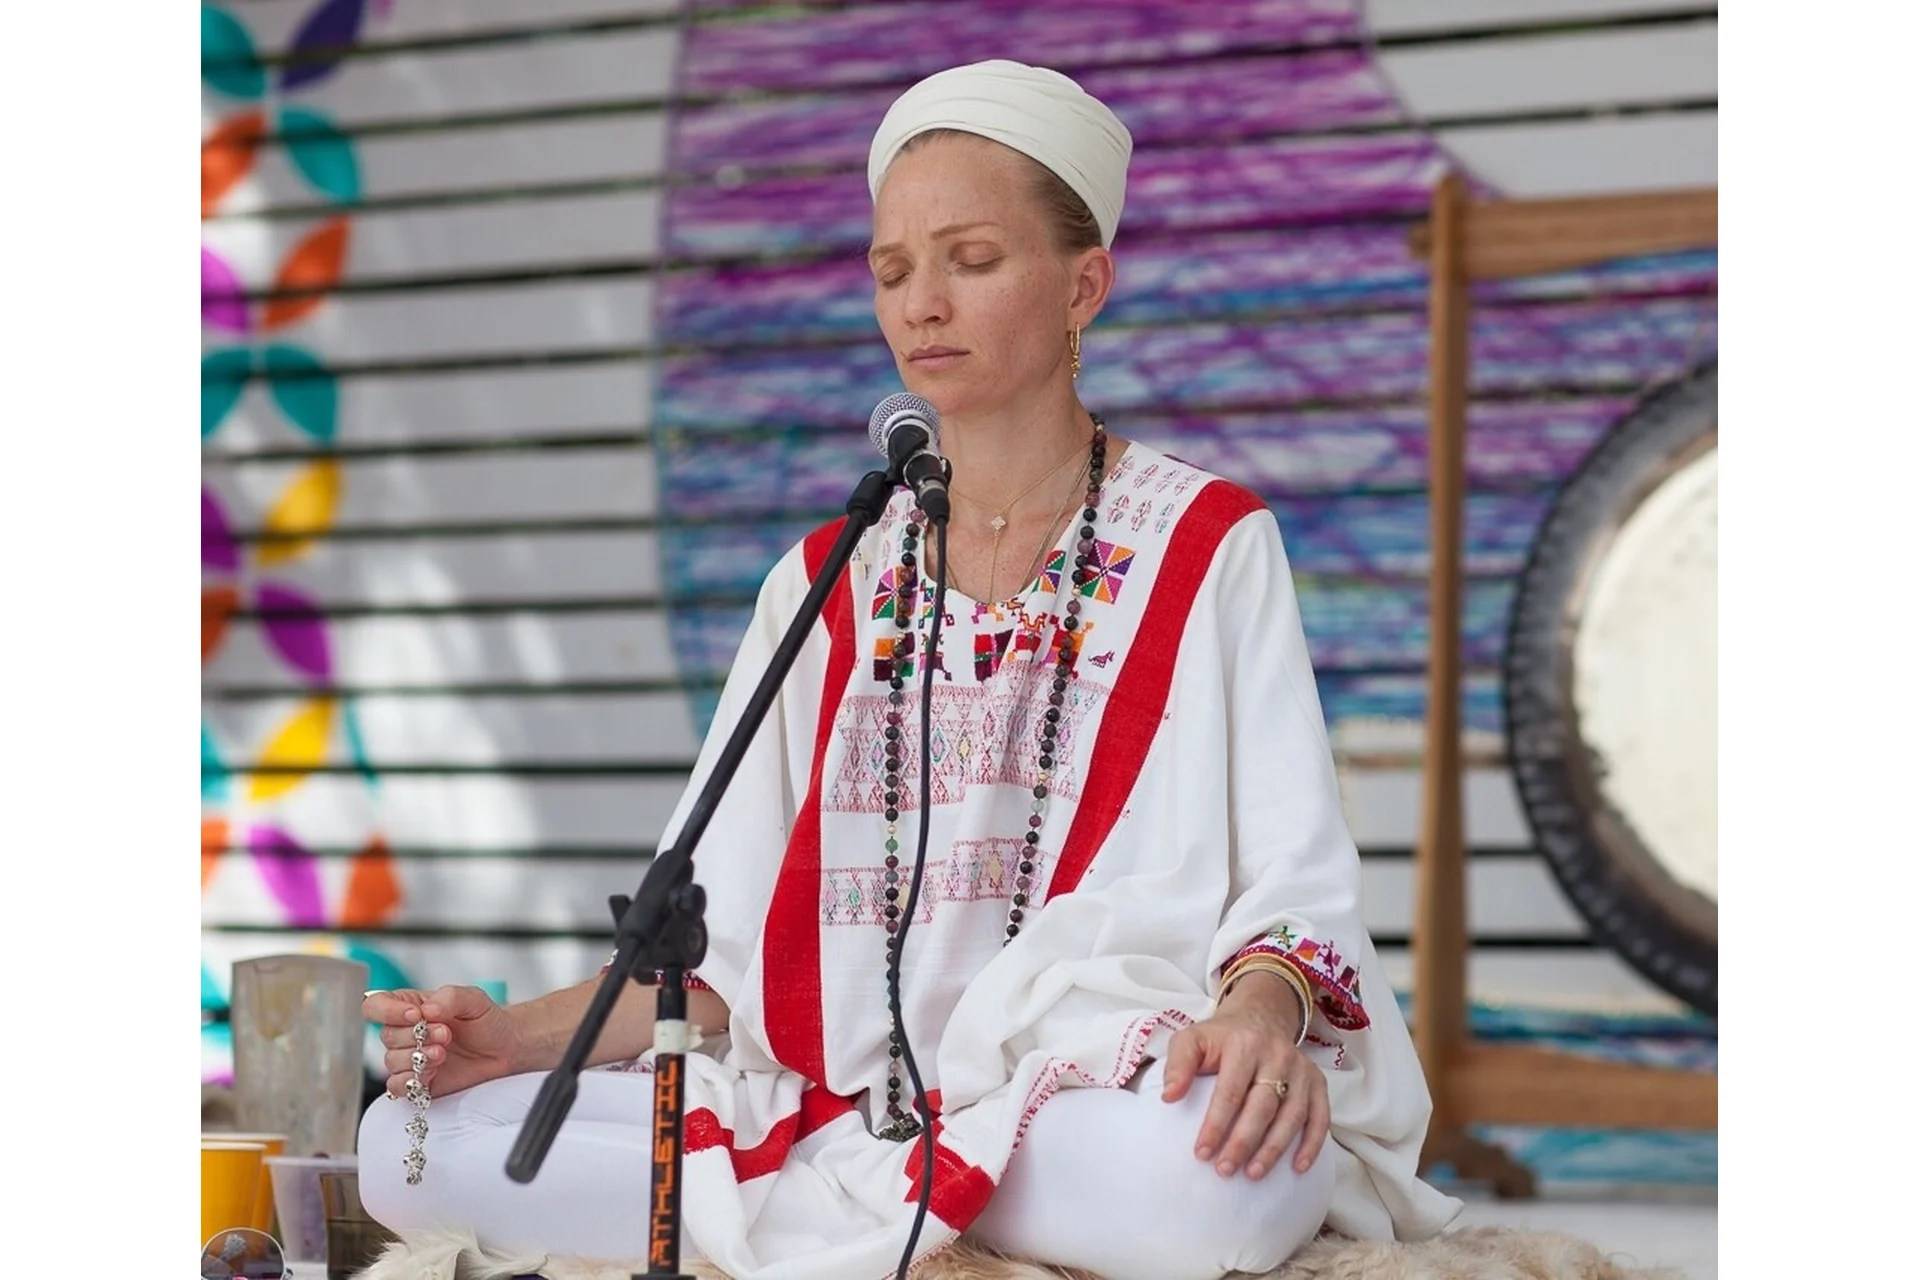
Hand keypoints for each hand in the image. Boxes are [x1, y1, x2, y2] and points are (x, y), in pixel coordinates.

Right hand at [364, 985, 521, 1098]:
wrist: (505, 1048)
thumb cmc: (487, 1020)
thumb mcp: (474, 999)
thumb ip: (449, 998)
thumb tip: (427, 1010)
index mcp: (411, 1006)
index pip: (376, 1005)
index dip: (388, 1011)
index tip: (416, 1015)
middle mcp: (405, 1032)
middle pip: (386, 1036)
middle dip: (415, 1036)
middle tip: (445, 1034)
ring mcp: (410, 1058)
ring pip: (391, 1062)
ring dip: (417, 1058)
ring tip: (443, 1053)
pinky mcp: (417, 1082)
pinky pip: (396, 1087)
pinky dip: (411, 1081)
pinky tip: (433, 1072)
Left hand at [1160, 971, 1330, 1180]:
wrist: (1260, 1017)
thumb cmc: (1221, 1038)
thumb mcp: (1192, 1039)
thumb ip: (1178, 1064)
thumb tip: (1169, 1097)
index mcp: (1244, 1044)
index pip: (1230, 1091)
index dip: (1216, 1124)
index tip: (1201, 1153)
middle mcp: (1277, 1055)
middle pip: (1262, 1106)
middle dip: (1243, 1142)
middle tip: (1225, 1169)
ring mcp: (1301, 1069)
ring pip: (1292, 1115)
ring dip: (1274, 1149)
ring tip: (1253, 1174)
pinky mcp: (1318, 1082)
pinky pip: (1321, 1116)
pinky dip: (1313, 1144)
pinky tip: (1297, 1167)